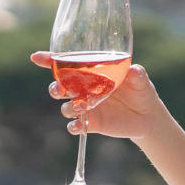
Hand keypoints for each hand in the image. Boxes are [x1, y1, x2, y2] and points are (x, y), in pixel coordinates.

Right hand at [31, 52, 159, 140]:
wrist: (148, 116)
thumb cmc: (141, 91)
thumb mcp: (141, 80)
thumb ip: (137, 74)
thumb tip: (134, 70)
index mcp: (91, 73)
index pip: (66, 65)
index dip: (49, 61)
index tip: (36, 57)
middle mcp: (83, 89)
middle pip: (59, 86)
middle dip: (55, 87)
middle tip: (60, 89)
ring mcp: (86, 107)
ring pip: (66, 107)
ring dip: (68, 107)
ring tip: (81, 106)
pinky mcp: (92, 124)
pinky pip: (75, 126)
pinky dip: (74, 126)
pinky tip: (78, 125)